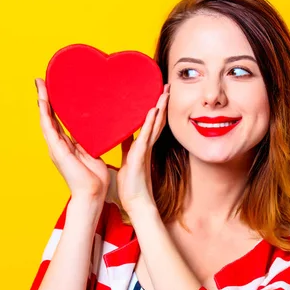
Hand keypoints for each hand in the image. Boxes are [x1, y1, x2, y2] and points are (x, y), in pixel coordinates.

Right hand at [36, 77, 110, 198]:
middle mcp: (58, 144)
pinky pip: (48, 127)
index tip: (52, 88)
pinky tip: (42, 100)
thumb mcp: (92, 152)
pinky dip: (44, 113)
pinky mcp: (56, 150)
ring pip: (45, 119)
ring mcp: (55, 147)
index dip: (53, 104)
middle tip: (41, 81)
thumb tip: (94, 130)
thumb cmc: (94, 177)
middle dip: (44, 98)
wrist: (92, 193)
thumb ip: (89, 141)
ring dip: (42, 101)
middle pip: (48, 117)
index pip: (57, 120)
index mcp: (66, 145)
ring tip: (39, 84)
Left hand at [116, 83, 169, 217]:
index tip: (159, 94)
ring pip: (154, 126)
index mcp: (142, 147)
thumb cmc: (131, 186)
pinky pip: (145, 138)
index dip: (156, 109)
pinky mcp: (140, 157)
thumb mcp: (126, 160)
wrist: (136, 203)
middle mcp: (146, 147)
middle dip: (162, 104)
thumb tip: (123, 134)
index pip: (151, 124)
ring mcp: (145, 151)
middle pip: (157, 121)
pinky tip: (154, 111)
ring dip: (160, 109)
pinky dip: (150, 124)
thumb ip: (126, 146)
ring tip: (164, 93)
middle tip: (167, 86)